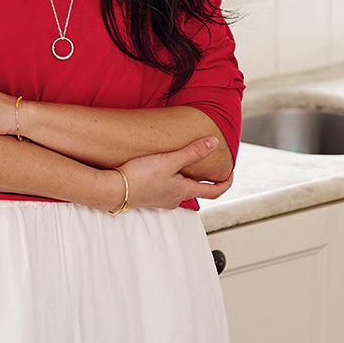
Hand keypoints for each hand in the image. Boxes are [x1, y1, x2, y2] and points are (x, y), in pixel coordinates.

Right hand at [118, 137, 233, 210]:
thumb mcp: (169, 160)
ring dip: (184, 177)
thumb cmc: (139, 177)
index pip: (214, 191)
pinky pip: (165, 189)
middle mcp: (175, 198)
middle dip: (202, 177)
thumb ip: (192, 151)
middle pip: (196, 189)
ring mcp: (161, 200)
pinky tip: (160, 169)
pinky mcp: (149, 197)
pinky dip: (169, 179)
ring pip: (180, 189)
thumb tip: (214, 143)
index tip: (230, 173)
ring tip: (182, 162)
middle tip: (205, 162)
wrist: (113, 190)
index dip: (226, 182)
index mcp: (184, 190)